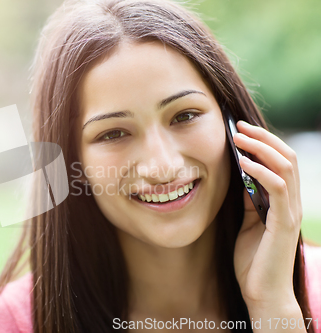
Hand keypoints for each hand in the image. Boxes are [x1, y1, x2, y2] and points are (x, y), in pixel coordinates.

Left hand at [232, 120, 302, 308]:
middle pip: (286, 157)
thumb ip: (250, 201)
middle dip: (263, 138)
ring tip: (239, 137)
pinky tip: (244, 164)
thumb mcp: (248, 222)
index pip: (280, 162)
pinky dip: (261, 171)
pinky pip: (277, 188)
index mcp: (282, 201)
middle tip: (238, 126)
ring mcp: (290, 212)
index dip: (263, 143)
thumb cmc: (253, 260)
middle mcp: (291, 203)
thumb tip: (242, 177)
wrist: (261, 293)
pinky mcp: (284, 223)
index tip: (239, 130)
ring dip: (261, 148)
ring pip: (286, 167)